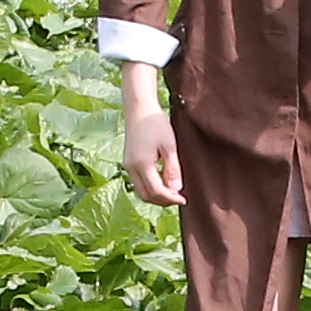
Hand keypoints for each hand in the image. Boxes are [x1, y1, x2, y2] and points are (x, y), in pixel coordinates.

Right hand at [119, 73, 184, 210]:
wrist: (139, 109)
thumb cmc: (155, 123)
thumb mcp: (169, 145)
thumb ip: (172, 169)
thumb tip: (176, 189)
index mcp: (142, 163)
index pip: (156, 190)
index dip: (170, 198)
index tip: (183, 199)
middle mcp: (131, 167)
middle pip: (146, 195)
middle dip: (162, 201)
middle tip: (178, 198)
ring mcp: (127, 166)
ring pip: (141, 191)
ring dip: (156, 196)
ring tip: (172, 193)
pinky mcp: (128, 163)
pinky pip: (138, 183)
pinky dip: (150, 188)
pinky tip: (162, 183)